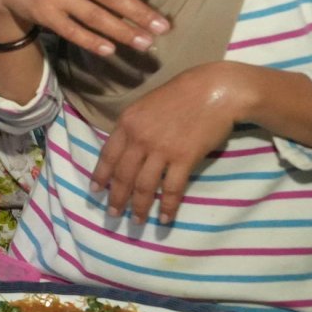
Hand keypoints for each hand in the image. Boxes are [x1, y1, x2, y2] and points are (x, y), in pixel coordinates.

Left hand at [89, 63, 251, 222]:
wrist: (215, 89)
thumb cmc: (183, 94)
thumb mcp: (147, 105)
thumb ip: (135, 126)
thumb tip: (127, 149)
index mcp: (128, 122)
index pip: (108, 155)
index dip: (100, 176)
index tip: (95, 191)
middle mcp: (140, 138)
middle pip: (123, 175)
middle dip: (116, 198)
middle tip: (113, 215)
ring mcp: (162, 149)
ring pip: (143, 185)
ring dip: (138, 207)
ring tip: (136, 222)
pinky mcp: (184, 158)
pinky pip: (171, 188)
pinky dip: (167, 206)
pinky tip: (163, 219)